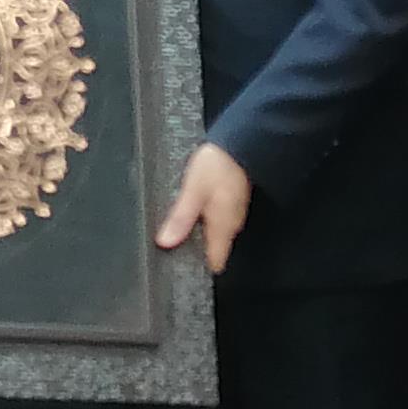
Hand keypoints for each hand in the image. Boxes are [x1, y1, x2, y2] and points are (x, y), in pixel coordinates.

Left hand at [155, 142, 252, 272]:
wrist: (241, 142)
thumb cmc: (218, 165)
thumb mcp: (193, 191)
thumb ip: (180, 218)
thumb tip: (166, 242)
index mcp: (222, 227)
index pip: (214, 262)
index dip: (197, 266)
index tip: (178, 265)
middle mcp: (231, 224)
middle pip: (213, 249)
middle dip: (194, 250)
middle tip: (171, 245)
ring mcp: (233, 213)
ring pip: (214, 233)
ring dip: (198, 233)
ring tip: (178, 226)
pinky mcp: (232, 201)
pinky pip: (217, 219)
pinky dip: (204, 219)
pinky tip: (192, 209)